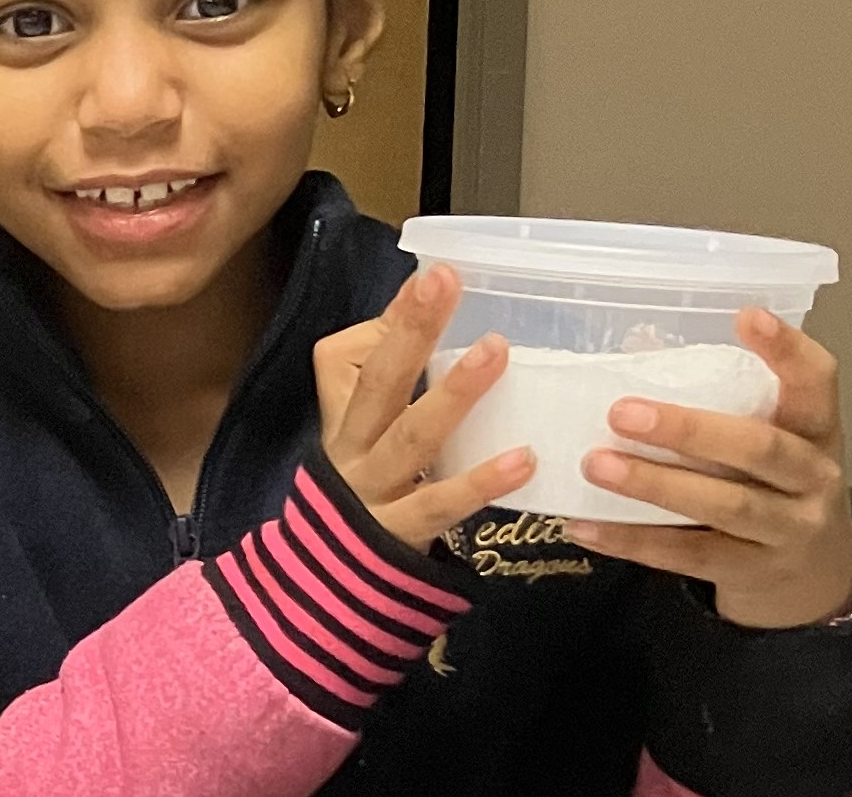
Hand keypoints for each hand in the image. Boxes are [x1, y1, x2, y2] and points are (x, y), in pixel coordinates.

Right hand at [314, 264, 534, 551]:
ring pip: (411, 437)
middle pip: (380, 382)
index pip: (362, 355)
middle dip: (412, 330)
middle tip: (445, 284)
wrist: (328, 576)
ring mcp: (375, 490)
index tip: (434, 275)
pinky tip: (523, 458)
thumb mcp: (367, 427)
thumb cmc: (367, 481)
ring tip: (494, 351)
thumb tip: (427, 308)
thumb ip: (396, 375)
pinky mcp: (402, 532)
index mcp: (345, 412)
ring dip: (453, 393)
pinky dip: (482, 481)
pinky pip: (441, 503)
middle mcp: (354, 444)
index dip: (396, 316)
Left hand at [566, 307, 851, 628]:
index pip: (816, 381)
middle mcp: (813, 479)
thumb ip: (718, 396)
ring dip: (654, 484)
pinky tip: (587, 525)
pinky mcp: (754, 572)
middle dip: (689, 429)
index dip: (787, 349)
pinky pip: (690, 555)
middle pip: (760, 448)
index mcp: (815, 429)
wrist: (813, 578)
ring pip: (724, 506)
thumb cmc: (774, 482)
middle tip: (622, 413)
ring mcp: (788, 531)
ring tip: (597, 465)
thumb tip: (637, 344)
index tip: (746, 316)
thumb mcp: (767, 433)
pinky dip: (634, 540)